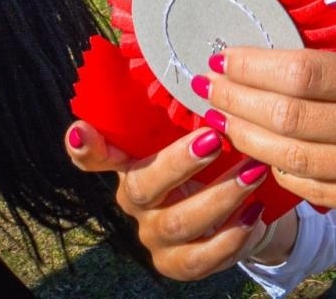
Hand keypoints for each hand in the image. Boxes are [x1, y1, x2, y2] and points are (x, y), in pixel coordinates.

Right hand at [65, 122, 289, 278]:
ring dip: (221, 195)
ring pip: (179, 222)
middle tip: (217, 138)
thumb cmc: (212, 164)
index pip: (94, 156)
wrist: (239, 211)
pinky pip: (201, 257)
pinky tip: (255, 211)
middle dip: (180, 163)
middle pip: (143, 186)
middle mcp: (135, 200)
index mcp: (130, 163)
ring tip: (254, 172)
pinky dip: (231, 235)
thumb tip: (208, 71)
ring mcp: (154, 235)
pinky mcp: (177, 263)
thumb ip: (187, 115)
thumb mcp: (195, 137)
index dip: (85, 146)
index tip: (81, 130)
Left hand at [199, 44, 335, 222]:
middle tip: (209, 87)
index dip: (253, 67)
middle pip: (288, 119)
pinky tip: (263, 152)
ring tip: (224, 120)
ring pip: (292, 160)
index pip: (304, 74)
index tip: (224, 58)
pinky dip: (281, 169)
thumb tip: (282, 64)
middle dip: (237, 102)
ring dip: (248, 138)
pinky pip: (314, 190)